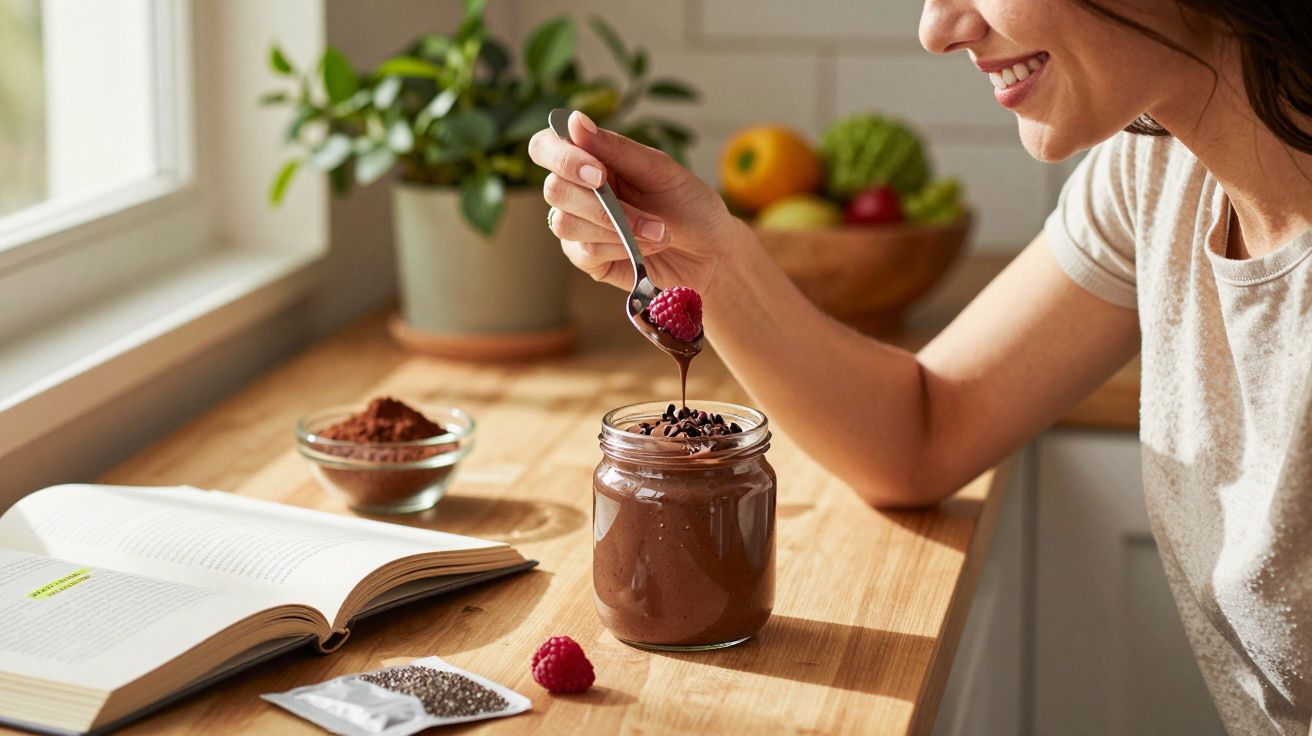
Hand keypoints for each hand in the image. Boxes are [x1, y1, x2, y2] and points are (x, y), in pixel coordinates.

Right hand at [528, 111, 746, 292]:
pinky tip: (646, 248)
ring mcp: (580, 226)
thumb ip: (615, 148)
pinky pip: (583, 252)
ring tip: (658, 232)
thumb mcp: (660, 170)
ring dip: (617, 229)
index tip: (598, 172)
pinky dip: (619, 248)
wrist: (712, 252)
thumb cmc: (689, 204)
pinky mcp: (588, 259)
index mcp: (592, 158)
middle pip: (553, 189)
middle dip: (601, 204)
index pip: (546, 147)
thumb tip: (573, 121)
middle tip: (647, 212)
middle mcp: (578, 190)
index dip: (561, 157)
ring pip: (565, 224)